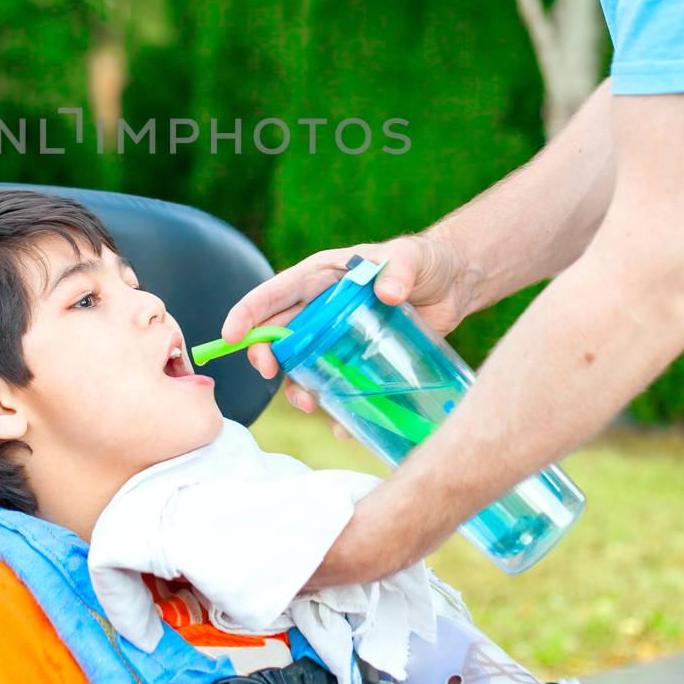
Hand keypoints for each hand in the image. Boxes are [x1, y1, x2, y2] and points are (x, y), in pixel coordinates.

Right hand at [221, 232, 472, 417]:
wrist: (452, 287)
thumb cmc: (424, 262)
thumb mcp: (411, 258)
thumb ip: (400, 269)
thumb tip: (387, 292)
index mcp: (322, 276)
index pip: (276, 292)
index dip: (250, 312)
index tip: (232, 334)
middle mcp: (320, 306)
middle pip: (278, 332)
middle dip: (266, 354)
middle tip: (270, 373)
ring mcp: (335, 335)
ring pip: (300, 364)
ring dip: (295, 386)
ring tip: (310, 404)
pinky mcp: (355, 359)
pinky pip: (333, 385)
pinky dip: (333, 406)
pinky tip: (342, 425)